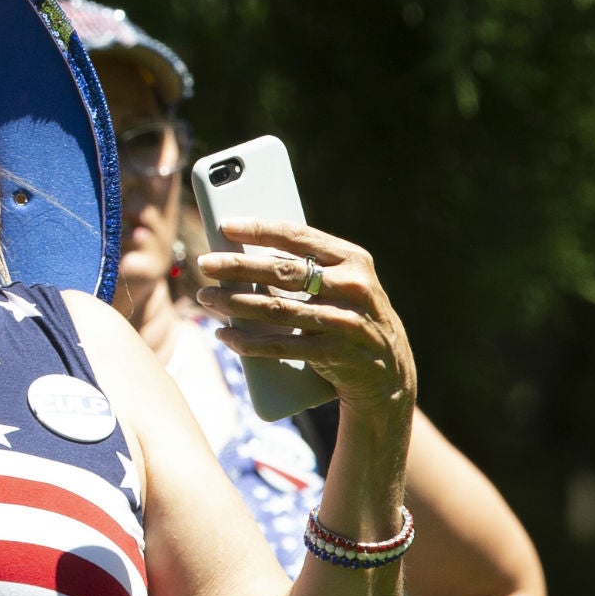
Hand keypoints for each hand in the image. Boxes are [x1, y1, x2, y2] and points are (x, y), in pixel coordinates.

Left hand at [189, 219, 414, 414]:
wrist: (389, 371)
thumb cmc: (351, 314)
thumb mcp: (342, 282)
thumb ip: (307, 265)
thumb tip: (243, 252)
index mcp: (353, 259)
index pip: (299, 236)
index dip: (259, 228)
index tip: (224, 224)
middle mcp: (353, 287)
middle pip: (282, 271)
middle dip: (238, 266)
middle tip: (205, 263)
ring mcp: (345, 321)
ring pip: (276, 308)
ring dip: (234, 303)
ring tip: (206, 298)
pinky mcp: (335, 354)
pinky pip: (281, 346)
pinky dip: (248, 342)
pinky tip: (226, 335)